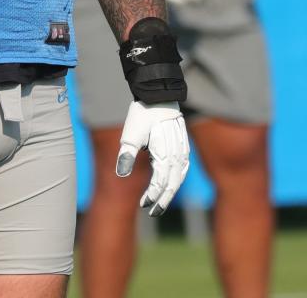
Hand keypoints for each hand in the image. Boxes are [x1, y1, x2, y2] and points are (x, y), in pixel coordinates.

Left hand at [116, 100, 189, 216]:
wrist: (158, 94)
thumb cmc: (142, 114)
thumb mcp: (131, 134)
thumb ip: (127, 155)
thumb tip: (121, 175)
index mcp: (164, 154)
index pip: (160, 182)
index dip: (153, 196)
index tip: (143, 204)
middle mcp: (177, 154)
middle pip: (172, 183)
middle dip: (163, 200)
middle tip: (153, 212)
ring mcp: (182, 149)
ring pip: (180, 176)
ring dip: (171, 190)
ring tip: (161, 201)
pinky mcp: (183, 143)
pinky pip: (184, 166)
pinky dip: (179, 178)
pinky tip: (173, 182)